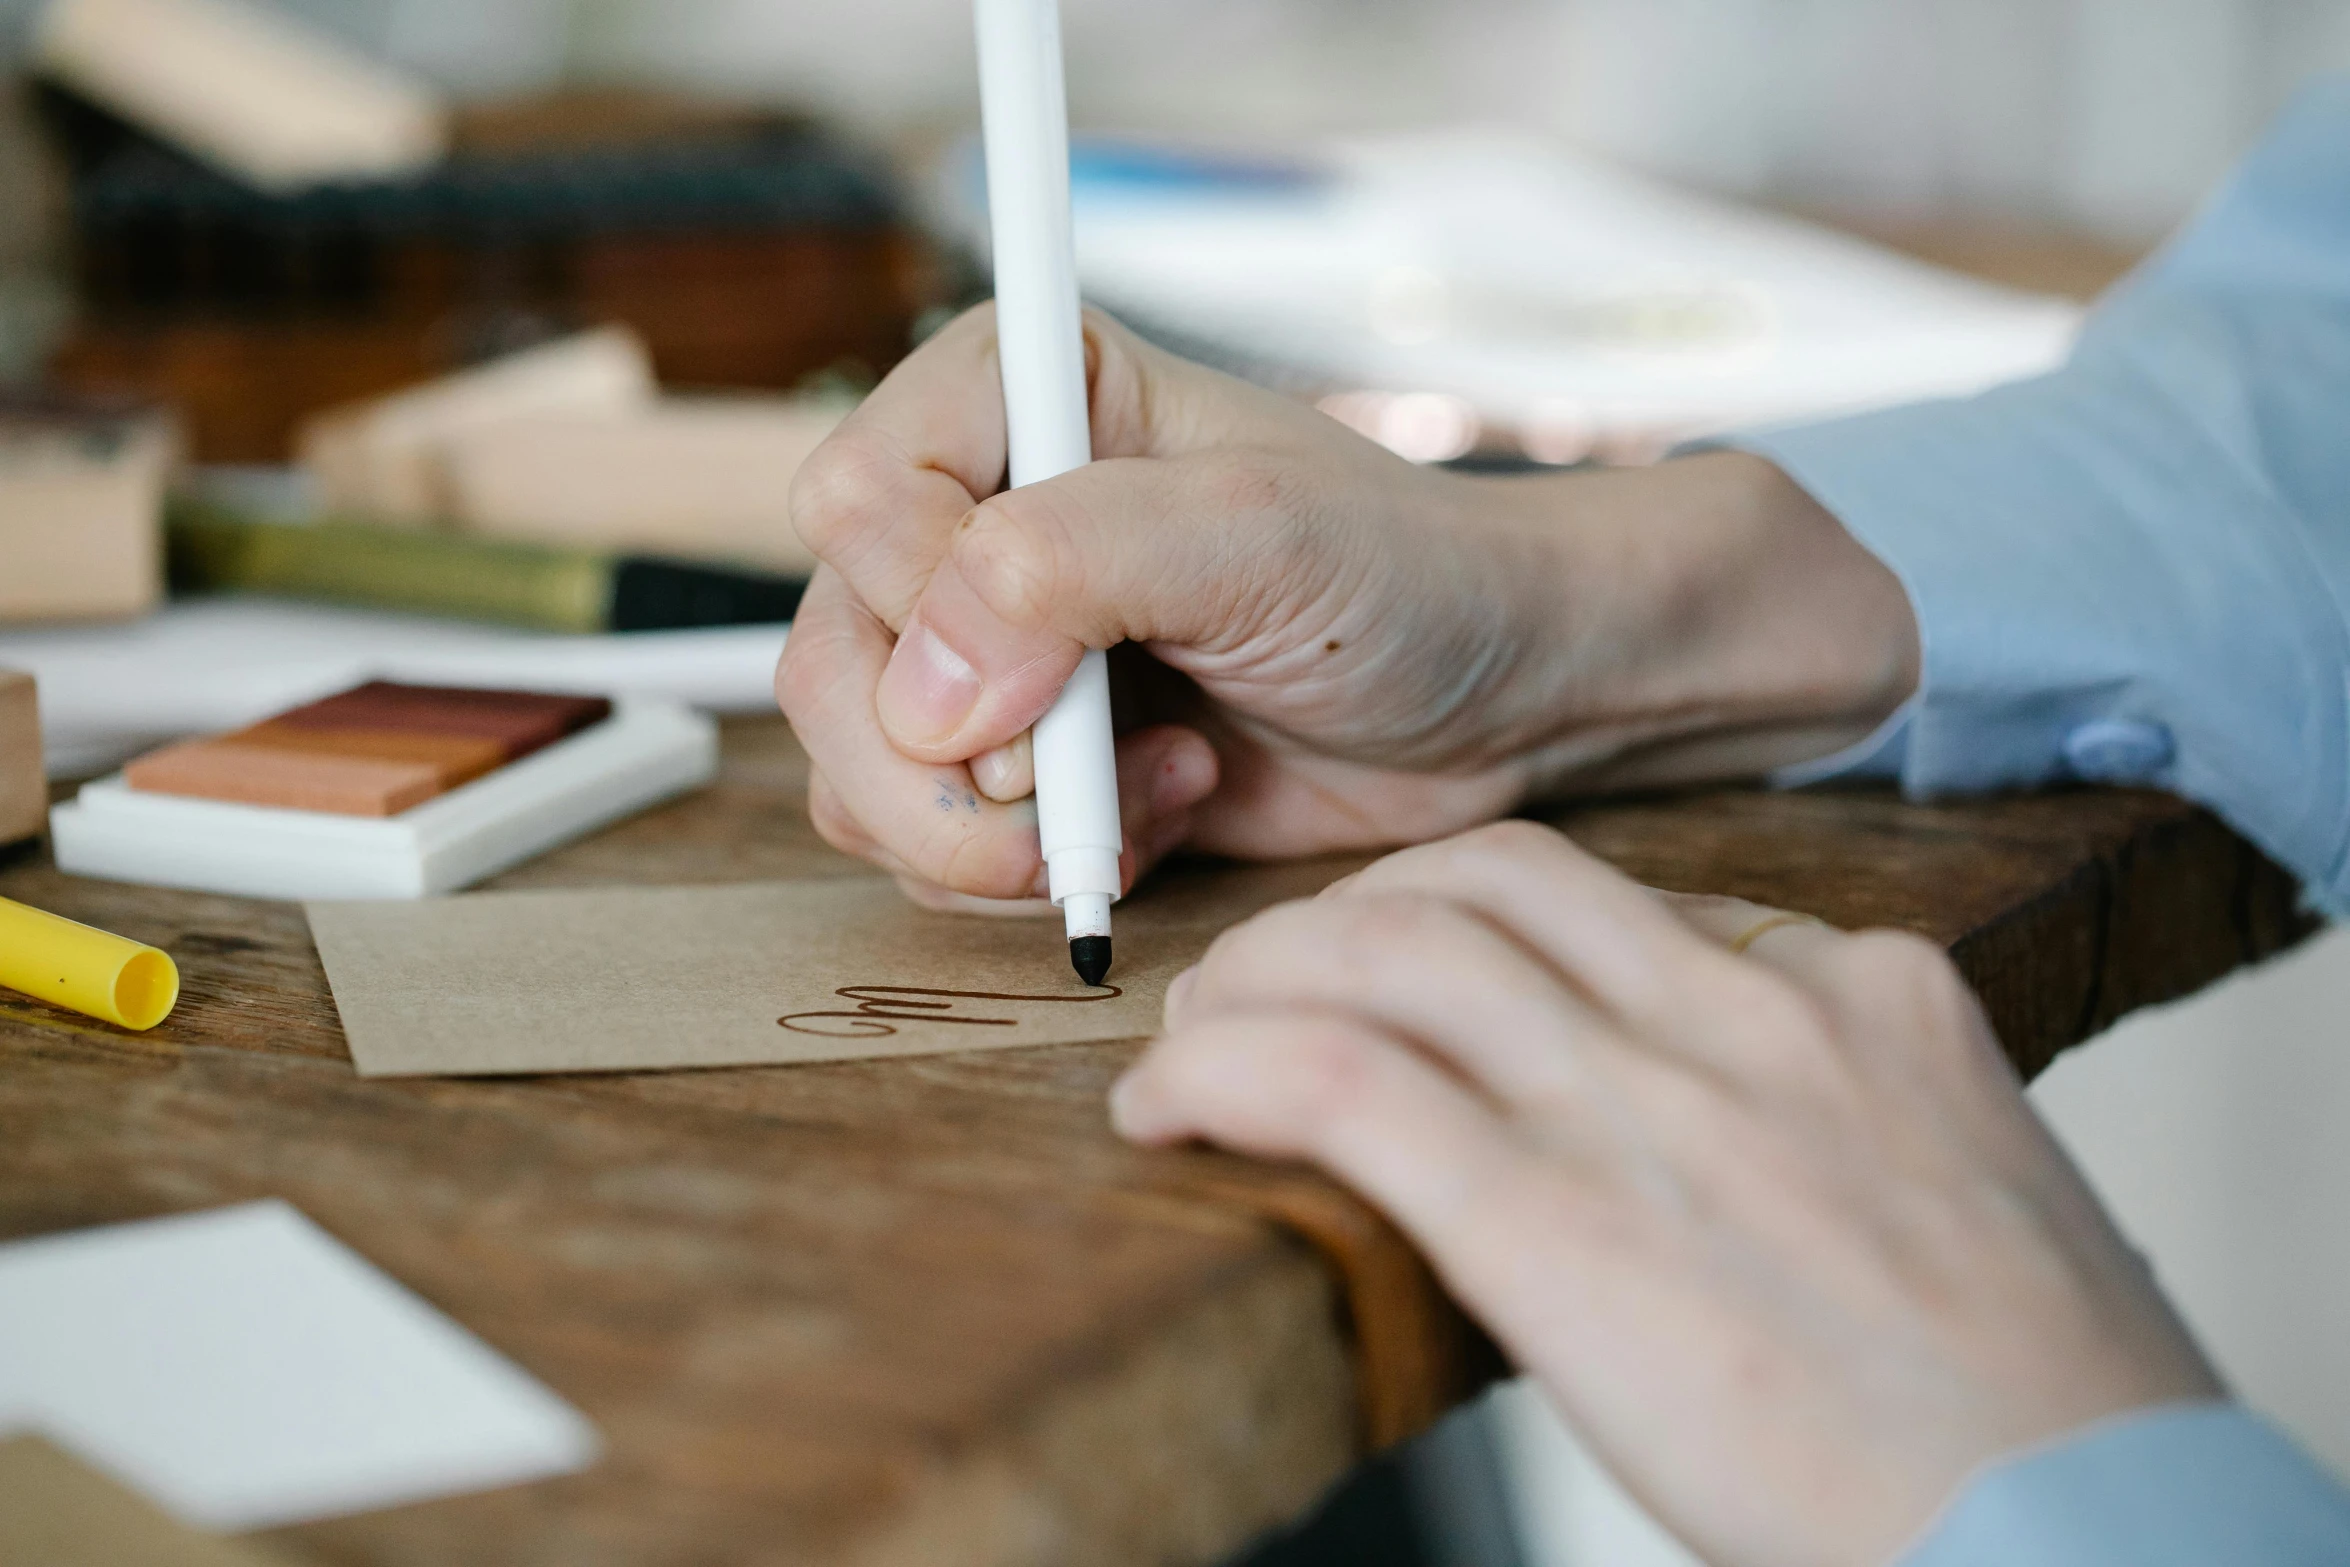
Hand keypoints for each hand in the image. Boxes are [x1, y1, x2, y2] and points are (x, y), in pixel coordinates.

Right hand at [776, 306, 1916, 910]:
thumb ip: (1072, 564)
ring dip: (995, 829)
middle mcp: (977, 516)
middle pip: (832, 656)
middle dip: (950, 762)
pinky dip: (1026, 866)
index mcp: (1016, 397)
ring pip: (859, 768)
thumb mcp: (1257, 535)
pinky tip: (1160, 816)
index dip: (928, 608)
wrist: (1494, 696)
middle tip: (1078, 780)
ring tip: (1153, 791)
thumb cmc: (1404, 579)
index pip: (855, 499)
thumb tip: (926, 691)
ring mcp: (989, 649)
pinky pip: (925, 842)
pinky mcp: (1022, 759)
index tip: (1055, 676)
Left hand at [1112, 822, 2222, 1566]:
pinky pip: (1338, 1079)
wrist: (2085, 1533)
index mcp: (1863, 992)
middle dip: (1357, 910)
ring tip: (1203, 1033)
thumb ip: (1826, 1110)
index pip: (1622, 894)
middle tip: (1285, 977)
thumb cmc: (2033, 1405)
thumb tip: (1698, 1122)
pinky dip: (1225, 1069)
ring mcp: (1650, 1100)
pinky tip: (1168, 1107)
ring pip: (1391, 946)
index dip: (1480, 921)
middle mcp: (1749, 1013)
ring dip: (1263, 974)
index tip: (1418, 974)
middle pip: (1486, 878)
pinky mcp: (1553, 1214)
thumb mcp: (1954, 1190)